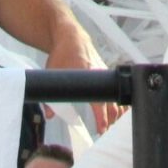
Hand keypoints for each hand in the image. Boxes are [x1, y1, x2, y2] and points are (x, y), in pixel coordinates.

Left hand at [46, 18, 123, 133]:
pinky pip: (114, 87)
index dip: (102, 118)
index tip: (102, 130)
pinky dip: (117, 98)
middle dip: (112, 118)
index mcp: (90, 76)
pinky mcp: (104, 70)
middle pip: (112, 101)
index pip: (100, 103)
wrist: (70, 35)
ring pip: (116, 94)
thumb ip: (50, 97)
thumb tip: (50, 115)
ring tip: (114, 123)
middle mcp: (101, 75)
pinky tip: (118, 108)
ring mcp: (104, 72)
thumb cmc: (62, 53)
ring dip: (117, 109)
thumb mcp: (53, 73)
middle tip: (107, 132)